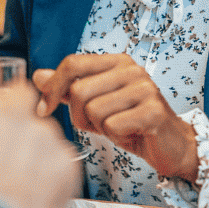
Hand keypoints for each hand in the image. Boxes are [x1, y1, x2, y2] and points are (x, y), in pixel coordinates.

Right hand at [0, 78, 79, 207]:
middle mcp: (11, 114)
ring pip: (45, 131)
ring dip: (36, 149)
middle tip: (11, 141)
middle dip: (19, 110)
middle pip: (23, 93)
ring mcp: (42, 136)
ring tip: (21, 182)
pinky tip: (36, 193)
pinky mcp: (65, 160)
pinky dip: (53, 172)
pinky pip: (62, 157)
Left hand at [32, 54, 198, 181]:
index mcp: (116, 62)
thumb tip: (39, 76)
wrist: (169, 145)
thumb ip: (68, 89)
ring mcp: (144, 88)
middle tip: (97, 124)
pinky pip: (112, 125)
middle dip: (79, 116)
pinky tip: (130, 133)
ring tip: (118, 127)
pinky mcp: (153, 110)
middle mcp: (131, 70)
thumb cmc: (132, 122)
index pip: (73, 63)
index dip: (53, 88)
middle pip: (79, 91)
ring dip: (100, 127)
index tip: (44, 109)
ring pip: (93, 110)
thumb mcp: (96, 103)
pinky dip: (116, 136)